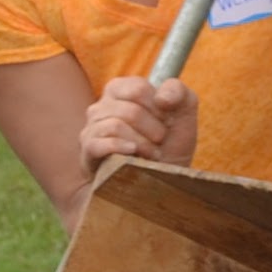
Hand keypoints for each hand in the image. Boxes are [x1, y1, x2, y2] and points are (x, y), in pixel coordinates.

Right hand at [82, 71, 196, 172]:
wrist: (158, 182)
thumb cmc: (169, 144)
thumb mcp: (183, 113)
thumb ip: (178, 92)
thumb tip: (161, 98)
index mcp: (120, 90)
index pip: (138, 89)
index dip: (158, 108)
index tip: (167, 122)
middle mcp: (101, 106)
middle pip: (130, 110)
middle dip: (153, 129)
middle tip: (160, 142)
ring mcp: (91, 129)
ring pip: (116, 126)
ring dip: (142, 143)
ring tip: (152, 154)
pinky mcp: (88, 151)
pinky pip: (99, 144)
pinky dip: (120, 149)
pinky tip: (132, 155)